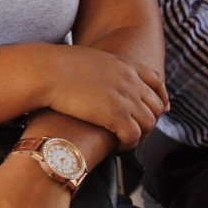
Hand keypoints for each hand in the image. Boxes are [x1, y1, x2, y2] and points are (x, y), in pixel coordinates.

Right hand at [43, 46, 167, 148]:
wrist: (46, 71)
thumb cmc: (56, 66)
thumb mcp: (88, 59)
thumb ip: (102, 68)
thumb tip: (96, 77)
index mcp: (124, 65)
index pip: (156, 80)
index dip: (161, 97)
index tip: (161, 108)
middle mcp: (130, 81)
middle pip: (155, 106)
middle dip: (150, 121)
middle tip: (137, 132)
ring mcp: (125, 98)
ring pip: (149, 124)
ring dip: (140, 135)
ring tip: (126, 142)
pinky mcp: (116, 116)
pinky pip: (135, 136)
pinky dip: (130, 145)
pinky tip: (118, 148)